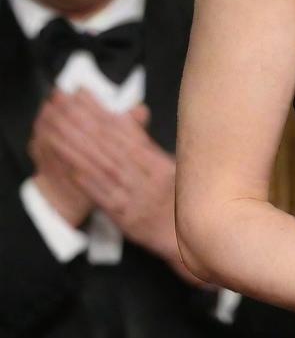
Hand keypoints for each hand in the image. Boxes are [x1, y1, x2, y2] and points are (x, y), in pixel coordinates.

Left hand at [32, 91, 198, 282]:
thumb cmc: (180, 203)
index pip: (127, 134)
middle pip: (111, 147)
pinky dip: (89, 184)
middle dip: (83, 124)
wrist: (194, 240)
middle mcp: (148, 178)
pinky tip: (72, 170)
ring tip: (58, 130)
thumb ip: (150, 145)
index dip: (103, 114)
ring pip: (104, 169)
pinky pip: (105, 199)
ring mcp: (136, 198)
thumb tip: (134, 116)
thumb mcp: (173, 168)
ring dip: (79, 148)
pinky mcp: (126, 219)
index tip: (83, 97)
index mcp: (160, 164)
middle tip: (62, 106)